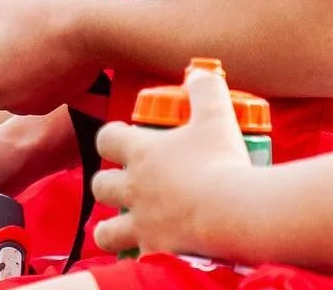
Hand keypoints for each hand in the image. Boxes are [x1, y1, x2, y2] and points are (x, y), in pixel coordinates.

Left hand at [0, 0, 101, 113]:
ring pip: (2, 89)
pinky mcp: (45, 105)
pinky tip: (47, 53)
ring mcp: (23, 106)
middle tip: (6, 35)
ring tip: (32, 40)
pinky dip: (30, 76)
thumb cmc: (37, 17)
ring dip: (7, 68)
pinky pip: (26, 92)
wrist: (91, 33)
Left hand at [91, 70, 251, 257]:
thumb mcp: (216, 113)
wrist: (232, 212)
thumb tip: (198, 74)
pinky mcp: (154, 252)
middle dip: (106, 182)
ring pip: (105, 231)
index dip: (110, 136)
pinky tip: (152, 251)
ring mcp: (141, 224)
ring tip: (124, 224)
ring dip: (110, 227)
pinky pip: (135, 259)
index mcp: (142, 153)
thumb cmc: (221, 161)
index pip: (106, 139)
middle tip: (126, 180)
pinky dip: (139, 255)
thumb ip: (205, 87)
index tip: (123, 136)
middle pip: (100, 186)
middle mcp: (134, 189)